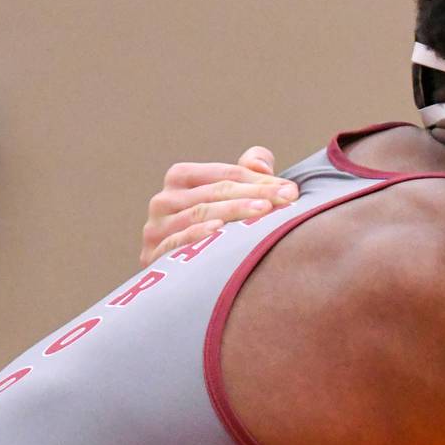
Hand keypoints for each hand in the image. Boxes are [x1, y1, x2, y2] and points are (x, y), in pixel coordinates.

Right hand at [140, 146, 299, 264]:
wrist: (183, 280)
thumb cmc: (217, 229)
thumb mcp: (231, 197)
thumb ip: (247, 172)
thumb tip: (261, 164)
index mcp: (180, 178)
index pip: (224, 174)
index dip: (259, 179)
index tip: (291, 190)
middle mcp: (163, 200)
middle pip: (214, 192)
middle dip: (254, 193)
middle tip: (287, 198)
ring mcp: (156, 228)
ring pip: (199, 213)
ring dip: (234, 210)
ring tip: (265, 210)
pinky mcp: (153, 255)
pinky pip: (176, 240)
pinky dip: (197, 233)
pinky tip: (220, 230)